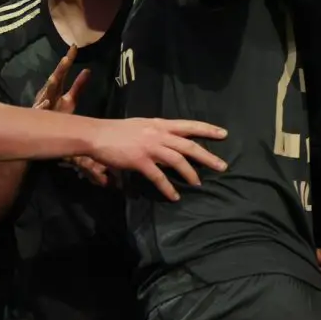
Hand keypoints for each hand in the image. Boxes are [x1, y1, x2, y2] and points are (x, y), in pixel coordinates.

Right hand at [33, 46, 89, 111]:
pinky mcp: (39, 115)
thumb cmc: (57, 113)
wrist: (42, 130)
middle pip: (55, 78)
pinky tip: (46, 102)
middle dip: (60, 69)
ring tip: (54, 78)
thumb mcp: (70, 99)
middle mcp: (48, 92)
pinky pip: (40, 110)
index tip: (74, 47)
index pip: (62, 71)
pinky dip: (42, 107)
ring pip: (46, 93)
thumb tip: (88, 70)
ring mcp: (42, 103)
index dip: (68, 60)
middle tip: (66, 59)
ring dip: (50, 85)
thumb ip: (78, 85)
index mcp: (55, 87)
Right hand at [88, 119, 227, 200]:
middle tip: (222, 166)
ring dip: (190, 174)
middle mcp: (158, 134)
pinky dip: (168, 188)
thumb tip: (170, 142)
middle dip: (207, 156)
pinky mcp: (140, 160)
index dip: (207, 129)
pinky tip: (175, 196)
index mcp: (160, 124)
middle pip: (189, 145)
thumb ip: (157, 132)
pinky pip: (158, 177)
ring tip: (198, 184)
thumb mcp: (142, 126)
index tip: (223, 134)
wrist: (97, 134)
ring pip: (178, 160)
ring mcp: (150, 147)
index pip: (189, 125)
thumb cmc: (117, 130)